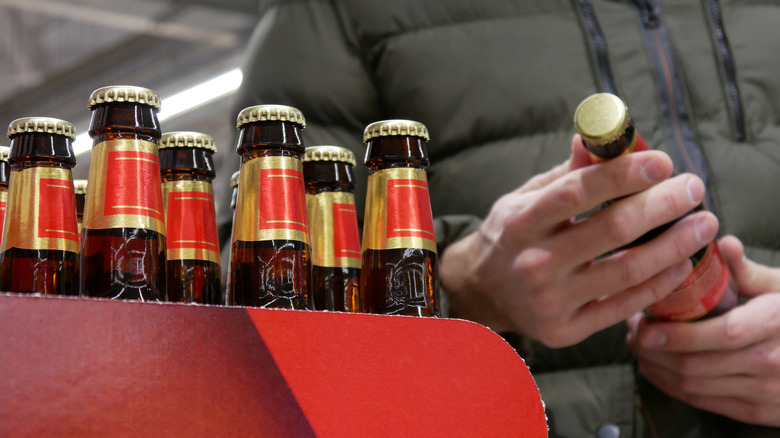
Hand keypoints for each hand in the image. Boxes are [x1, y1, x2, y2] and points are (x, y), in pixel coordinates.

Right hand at [440, 134, 717, 346]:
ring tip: (702, 225)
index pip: (576, 192)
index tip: (662, 161)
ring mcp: (550, 300)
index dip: (623, 174)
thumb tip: (597, 139)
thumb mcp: (524, 199)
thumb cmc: (510, 236)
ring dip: (674, 245)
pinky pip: (622, 307)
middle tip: (693, 188)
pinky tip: (680, 264)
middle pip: (612, 229)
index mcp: (522, 221)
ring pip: (627, 271)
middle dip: (662, 205)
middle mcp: (534, 261)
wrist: (479, 292)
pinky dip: (657, 285)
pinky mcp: (564, 329)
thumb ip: (565, 175)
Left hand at [628, 235, 779, 425]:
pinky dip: (670, 385)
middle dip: (654, 349)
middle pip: (698, 364)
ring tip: (638, 345)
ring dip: (656, 367)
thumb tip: (724, 243)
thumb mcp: (779, 287)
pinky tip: (653, 367)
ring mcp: (764, 392)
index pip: (723, 333)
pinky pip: (703, 401)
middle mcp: (772, 362)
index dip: (679, 334)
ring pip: (694, 386)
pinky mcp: (755, 411)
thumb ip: (747, 269)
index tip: (646, 326)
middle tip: (633, 329)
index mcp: (775, 324)